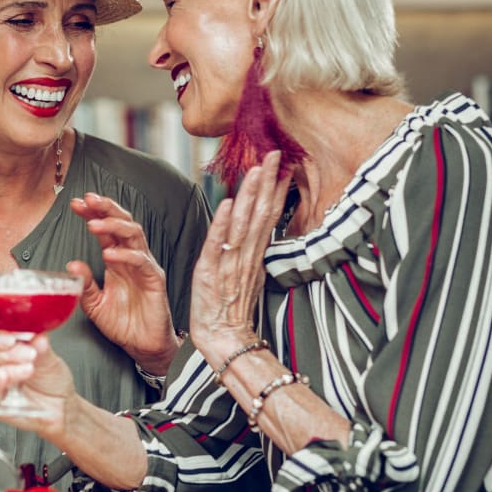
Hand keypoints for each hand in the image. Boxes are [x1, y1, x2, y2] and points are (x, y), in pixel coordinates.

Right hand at [0, 325, 73, 433]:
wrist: (60, 405)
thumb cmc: (51, 379)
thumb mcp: (50, 358)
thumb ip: (41, 345)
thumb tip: (37, 335)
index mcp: (0, 344)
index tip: (11, 338)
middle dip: (8, 352)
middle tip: (29, 354)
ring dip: (8, 369)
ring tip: (28, 369)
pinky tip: (7, 379)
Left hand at [68, 193, 179, 373]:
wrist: (143, 345)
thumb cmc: (123, 324)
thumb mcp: (95, 304)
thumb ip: (85, 284)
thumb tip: (71, 264)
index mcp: (117, 259)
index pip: (105, 229)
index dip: (92, 213)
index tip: (75, 203)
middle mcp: (132, 258)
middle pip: (123, 222)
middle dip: (105, 208)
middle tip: (88, 199)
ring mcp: (145, 266)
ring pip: (134, 234)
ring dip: (113, 225)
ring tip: (93, 224)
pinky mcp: (155, 280)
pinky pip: (141, 261)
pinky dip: (125, 255)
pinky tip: (109, 253)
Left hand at [190, 151, 291, 354]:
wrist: (224, 338)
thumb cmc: (232, 307)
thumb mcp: (248, 273)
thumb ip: (253, 247)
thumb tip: (258, 224)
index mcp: (255, 253)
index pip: (268, 214)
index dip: (275, 188)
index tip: (282, 164)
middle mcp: (246, 254)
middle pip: (261, 212)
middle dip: (267, 182)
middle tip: (274, 154)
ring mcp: (229, 262)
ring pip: (243, 222)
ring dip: (249, 194)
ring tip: (255, 169)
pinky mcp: (210, 271)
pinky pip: (217, 244)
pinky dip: (222, 224)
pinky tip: (227, 203)